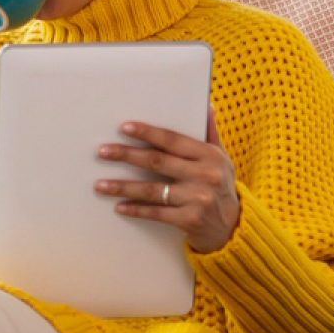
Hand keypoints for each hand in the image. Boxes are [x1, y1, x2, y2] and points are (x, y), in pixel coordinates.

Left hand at [98, 119, 240, 253]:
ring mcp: (197, 198)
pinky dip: (136, 210)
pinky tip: (119, 206)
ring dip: (123, 186)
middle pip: (157, 161)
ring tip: (100, 184)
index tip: (124, 128)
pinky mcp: (189, 220)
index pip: (173, 140)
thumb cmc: (221, 187)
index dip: (147, 133)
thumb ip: (210, 133)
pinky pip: (156, 213)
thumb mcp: (222, 158)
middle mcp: (204, 175)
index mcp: (209, 155)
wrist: (233, 227)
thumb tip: (206, 105)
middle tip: (103, 151)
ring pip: (152, 189)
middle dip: (127, 155)